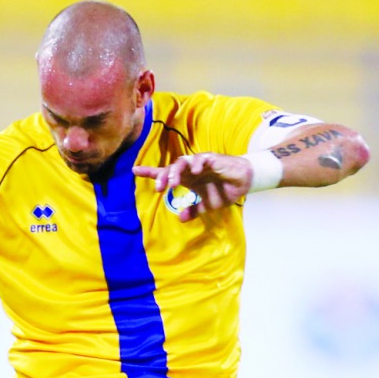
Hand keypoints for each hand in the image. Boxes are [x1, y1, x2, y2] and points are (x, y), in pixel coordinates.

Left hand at [133, 153, 252, 220]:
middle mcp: (190, 169)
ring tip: (173, 183)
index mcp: (186, 178)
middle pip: (171, 167)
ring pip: (183, 161)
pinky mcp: (213, 159)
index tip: (135, 170)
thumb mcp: (207, 205)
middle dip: (163, 176)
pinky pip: (201, 159)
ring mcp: (200, 163)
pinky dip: (196, 163)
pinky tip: (193, 171)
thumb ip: (194, 210)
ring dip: (176, 171)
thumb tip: (180, 219)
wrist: (244, 182)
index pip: (165, 173)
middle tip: (158, 189)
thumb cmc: (223, 190)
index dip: (150, 172)